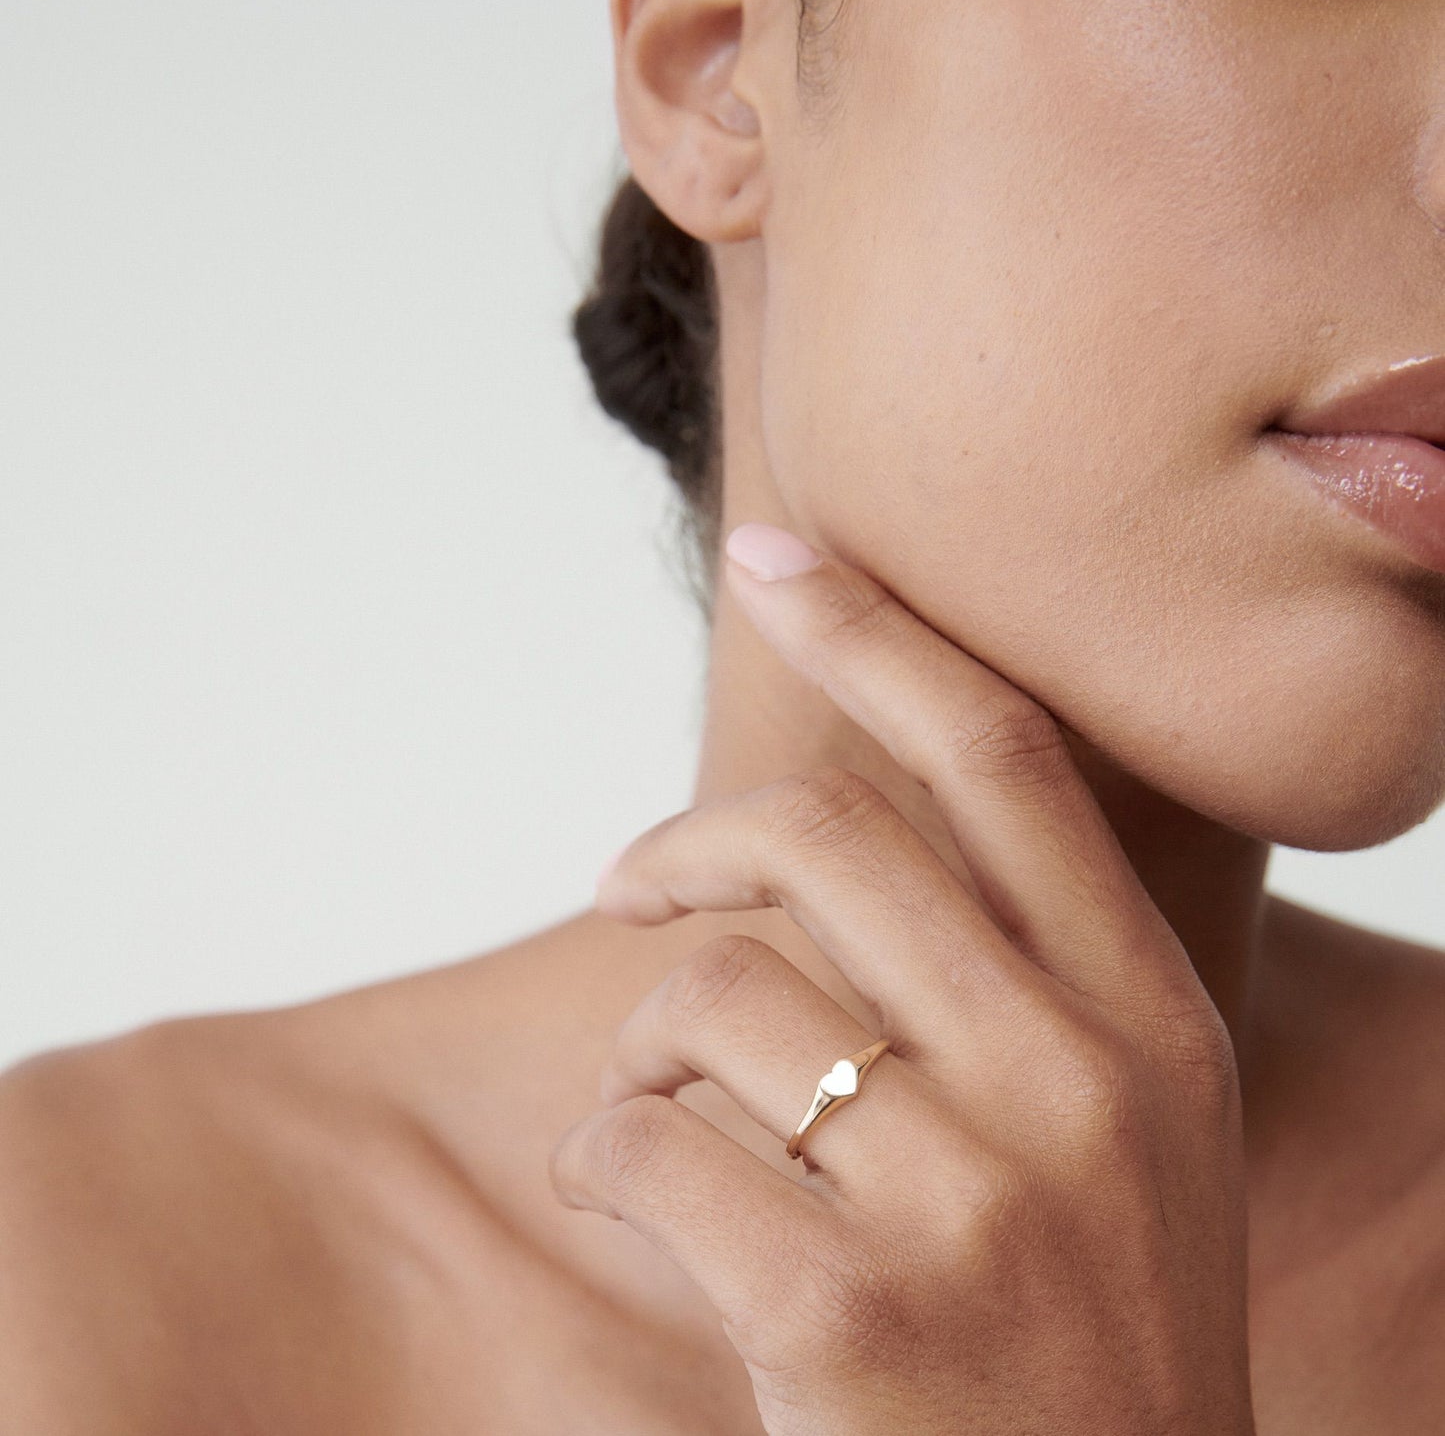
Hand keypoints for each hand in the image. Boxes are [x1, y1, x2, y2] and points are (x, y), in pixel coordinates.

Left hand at [549, 522, 1255, 1435]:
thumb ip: (1009, 987)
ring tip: (643, 1103)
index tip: (779, 553)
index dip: (880, 632)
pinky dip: (601, 1150)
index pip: (1006, 760)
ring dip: (637, 1039)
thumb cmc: (1082, 1339)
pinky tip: (619, 1192)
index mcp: (1148, 1021)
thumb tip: (811, 850)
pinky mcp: (848, 1318)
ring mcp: (973, 1203)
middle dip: (688, 839)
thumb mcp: (1113, 1138)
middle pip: (825, 839)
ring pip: (712, 997)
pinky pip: (649, 1143)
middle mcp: (1078, 1085)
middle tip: (624, 879)